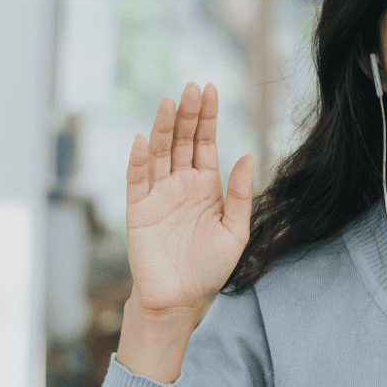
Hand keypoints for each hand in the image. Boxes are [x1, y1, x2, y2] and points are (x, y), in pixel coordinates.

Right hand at [124, 82, 255, 319]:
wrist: (181, 299)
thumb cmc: (210, 268)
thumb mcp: (235, 231)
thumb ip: (241, 194)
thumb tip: (249, 156)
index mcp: (206, 186)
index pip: (205, 143)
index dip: (207, 117)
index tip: (211, 89)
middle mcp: (181, 184)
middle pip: (182, 141)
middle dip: (187, 114)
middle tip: (192, 87)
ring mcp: (158, 195)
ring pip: (160, 153)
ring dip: (163, 128)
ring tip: (169, 103)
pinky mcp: (138, 210)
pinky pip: (137, 180)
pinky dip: (139, 160)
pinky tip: (144, 140)